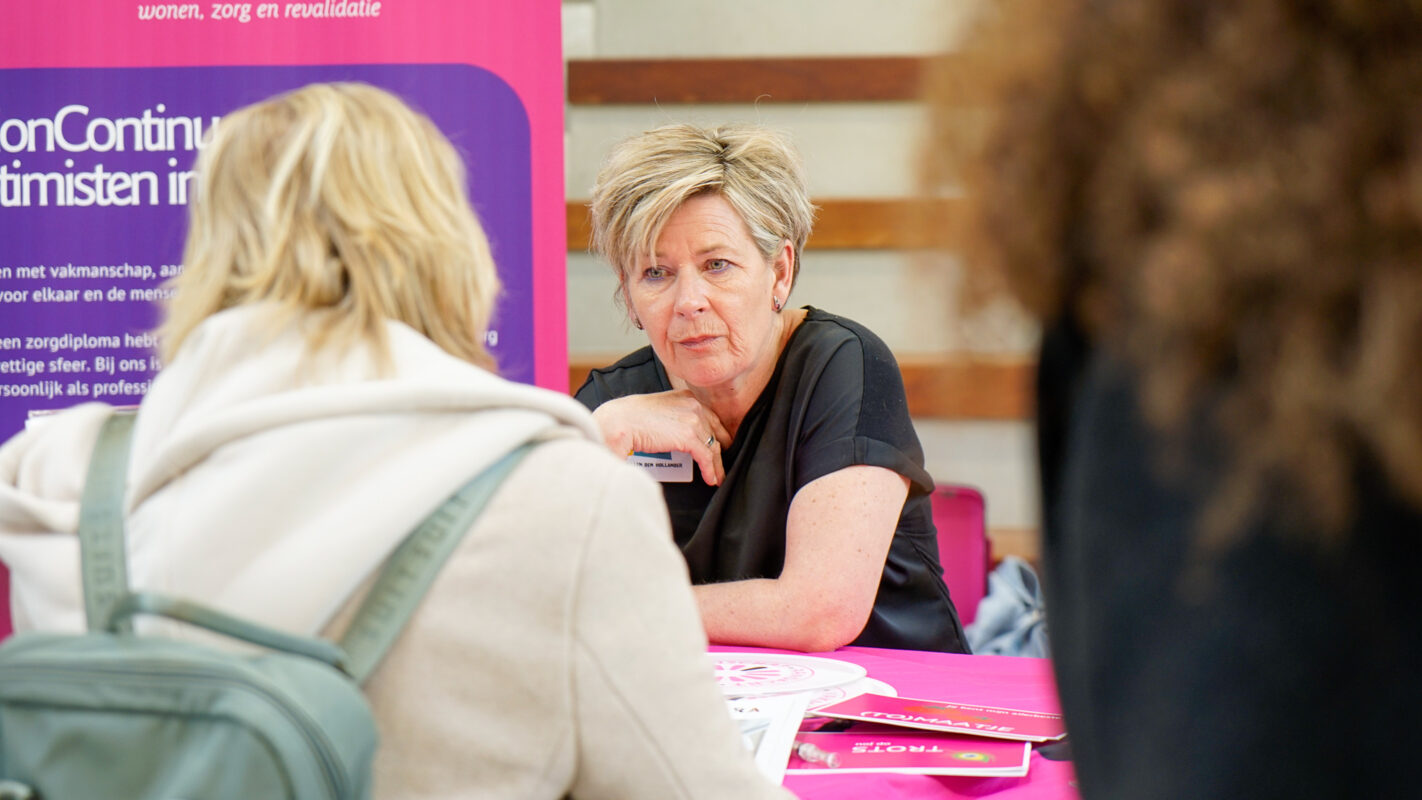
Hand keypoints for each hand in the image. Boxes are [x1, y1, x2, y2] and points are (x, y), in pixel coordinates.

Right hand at [591, 391, 730, 484]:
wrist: (620, 422)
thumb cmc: (631, 418)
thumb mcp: (660, 410)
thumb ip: (674, 417)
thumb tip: (679, 434)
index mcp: (687, 397)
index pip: (710, 417)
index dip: (718, 433)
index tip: (720, 446)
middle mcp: (694, 405)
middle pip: (715, 432)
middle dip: (720, 449)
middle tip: (721, 463)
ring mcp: (693, 420)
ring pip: (712, 446)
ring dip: (716, 465)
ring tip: (717, 477)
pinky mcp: (689, 437)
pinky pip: (706, 457)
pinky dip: (710, 470)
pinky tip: (710, 479)